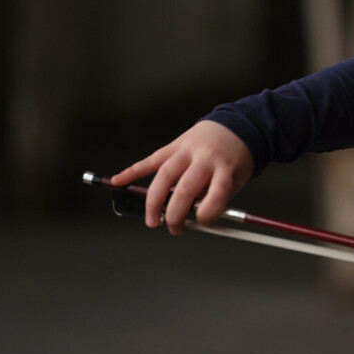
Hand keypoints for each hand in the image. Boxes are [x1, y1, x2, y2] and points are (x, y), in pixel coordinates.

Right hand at [110, 120, 253, 233]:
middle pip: (186, 188)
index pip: (217, 194)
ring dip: (154, 201)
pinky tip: (117, 181)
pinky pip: (151, 160)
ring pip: (165, 175)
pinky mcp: (175, 145)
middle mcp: (206, 158)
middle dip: (175, 214)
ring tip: (151, 220)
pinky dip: (132, 171)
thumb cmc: (235, 159)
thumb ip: (215, 198)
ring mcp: (188, 150)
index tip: (203, 222)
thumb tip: (192, 220)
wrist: (237, 126)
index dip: (208, 213)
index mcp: (226, 168)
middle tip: (174, 228)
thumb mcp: (236, 180)